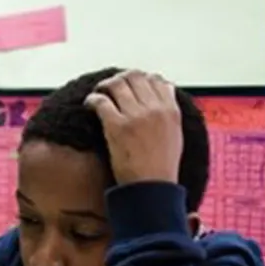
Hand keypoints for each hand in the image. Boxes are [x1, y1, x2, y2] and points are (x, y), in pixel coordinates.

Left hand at [83, 70, 182, 184]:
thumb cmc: (161, 166)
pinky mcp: (117, 126)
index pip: (155, 79)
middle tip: (109, 88)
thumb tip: (165, 88)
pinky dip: (92, 99)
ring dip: (103, 86)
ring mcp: (136, 116)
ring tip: (98, 94)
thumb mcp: (176, 134)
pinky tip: (89, 105)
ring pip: (116, 84)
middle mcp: (155, 109)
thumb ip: (170, 111)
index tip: (129, 85)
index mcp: (171, 110)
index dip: (139, 79)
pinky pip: (101, 101)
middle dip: (119, 79)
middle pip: (134, 77)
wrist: (151, 188)